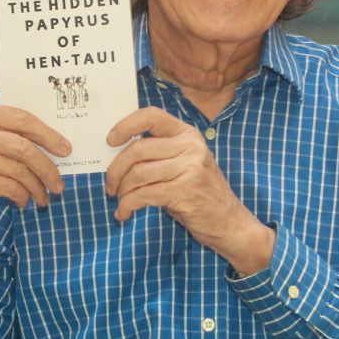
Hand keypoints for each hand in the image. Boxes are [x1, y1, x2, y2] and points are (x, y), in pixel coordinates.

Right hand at [0, 103, 70, 244]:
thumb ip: (4, 132)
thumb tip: (52, 142)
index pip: (21, 119)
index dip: (47, 134)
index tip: (66, 148)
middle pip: (22, 147)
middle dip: (47, 167)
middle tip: (59, 182)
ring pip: (17, 170)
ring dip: (36, 186)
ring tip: (44, 195)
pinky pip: (6, 187)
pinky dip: (20, 196)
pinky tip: (24, 200)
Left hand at [105, 107, 273, 274]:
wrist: (229, 222)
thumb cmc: (199, 193)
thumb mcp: (184, 164)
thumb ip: (158, 154)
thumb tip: (116, 154)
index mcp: (188, 134)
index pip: (152, 116)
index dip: (126, 125)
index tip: (109, 140)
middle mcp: (190, 147)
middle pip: (137, 150)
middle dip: (115, 170)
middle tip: (110, 186)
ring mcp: (190, 168)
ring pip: (138, 174)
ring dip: (122, 191)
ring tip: (120, 201)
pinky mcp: (185, 191)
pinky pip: (144, 195)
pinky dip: (128, 205)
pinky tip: (124, 213)